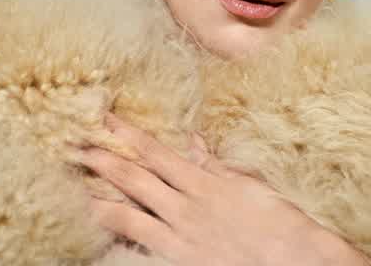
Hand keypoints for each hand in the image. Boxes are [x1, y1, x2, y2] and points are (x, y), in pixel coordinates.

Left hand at [76, 114, 367, 265]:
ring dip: (102, 201)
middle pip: (136, 181)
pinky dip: (121, 243)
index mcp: (202, 183)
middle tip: (77, 147)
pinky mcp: (180, 264)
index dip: (129, 135)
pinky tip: (103, 238)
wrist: (293, 261)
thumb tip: (194, 141)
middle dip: (105, 162)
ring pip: (131, 217)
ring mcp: (180, 239)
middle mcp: (185, 208)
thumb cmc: (275, 220)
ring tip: (78, 190)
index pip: (156, 153)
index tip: (106, 120)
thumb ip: (215, 165)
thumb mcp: (247, 184)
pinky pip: (143, 251)